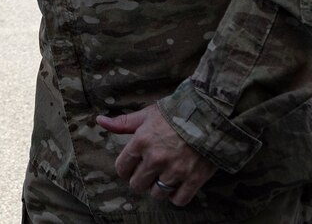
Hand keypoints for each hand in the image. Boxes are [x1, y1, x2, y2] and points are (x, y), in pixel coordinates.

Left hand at [97, 105, 217, 206]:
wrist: (211, 115)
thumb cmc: (176, 112)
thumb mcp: (147, 114)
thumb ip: (123, 123)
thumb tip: (100, 121)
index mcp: (141, 141)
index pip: (122, 168)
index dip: (126, 169)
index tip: (132, 166)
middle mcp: (156, 158)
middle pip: (137, 184)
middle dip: (141, 179)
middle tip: (149, 172)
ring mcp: (175, 170)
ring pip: (157, 193)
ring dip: (158, 188)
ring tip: (164, 177)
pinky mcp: (194, 179)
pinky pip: (179, 199)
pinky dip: (176, 196)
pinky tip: (177, 185)